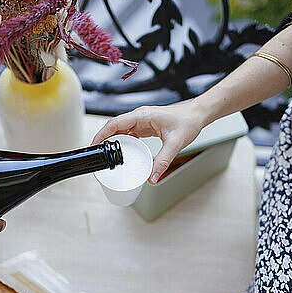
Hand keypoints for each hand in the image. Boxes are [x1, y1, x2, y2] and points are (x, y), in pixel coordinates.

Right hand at [91, 101, 206, 183]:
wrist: (197, 115)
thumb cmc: (187, 122)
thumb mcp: (175, 144)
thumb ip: (162, 161)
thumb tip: (152, 177)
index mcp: (142, 116)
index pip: (115, 123)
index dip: (102, 134)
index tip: (94, 145)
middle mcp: (139, 116)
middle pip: (114, 127)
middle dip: (104, 140)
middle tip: (99, 155)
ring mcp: (142, 120)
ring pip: (121, 130)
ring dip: (114, 141)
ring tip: (108, 156)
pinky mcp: (145, 125)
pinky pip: (129, 133)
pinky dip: (124, 142)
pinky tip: (123, 152)